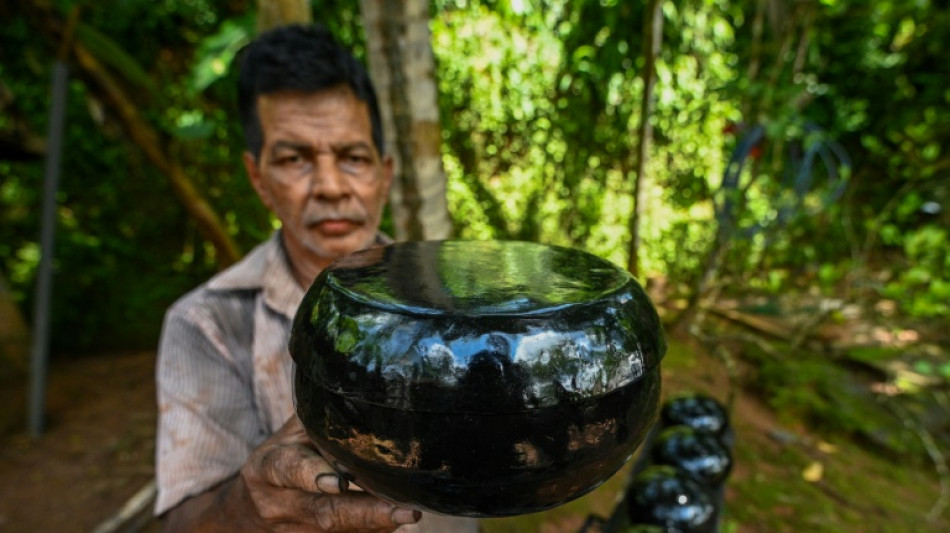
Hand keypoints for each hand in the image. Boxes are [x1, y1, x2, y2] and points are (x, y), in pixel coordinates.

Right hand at [239, 416, 419, 531]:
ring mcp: (295, 532)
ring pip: (339, 531)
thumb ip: (321, 423)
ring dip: (376, 525)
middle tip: (404, 509)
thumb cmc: (285, 457)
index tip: (341, 482)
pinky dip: (374, 532)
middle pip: (324, 512)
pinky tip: (397, 522)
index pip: (289, 470)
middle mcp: (279, 505)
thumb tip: (368, 399)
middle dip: (365, 513)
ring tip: (408, 513)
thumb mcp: (291, 435)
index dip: (314, 475)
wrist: (252, 507)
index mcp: (267, 468)